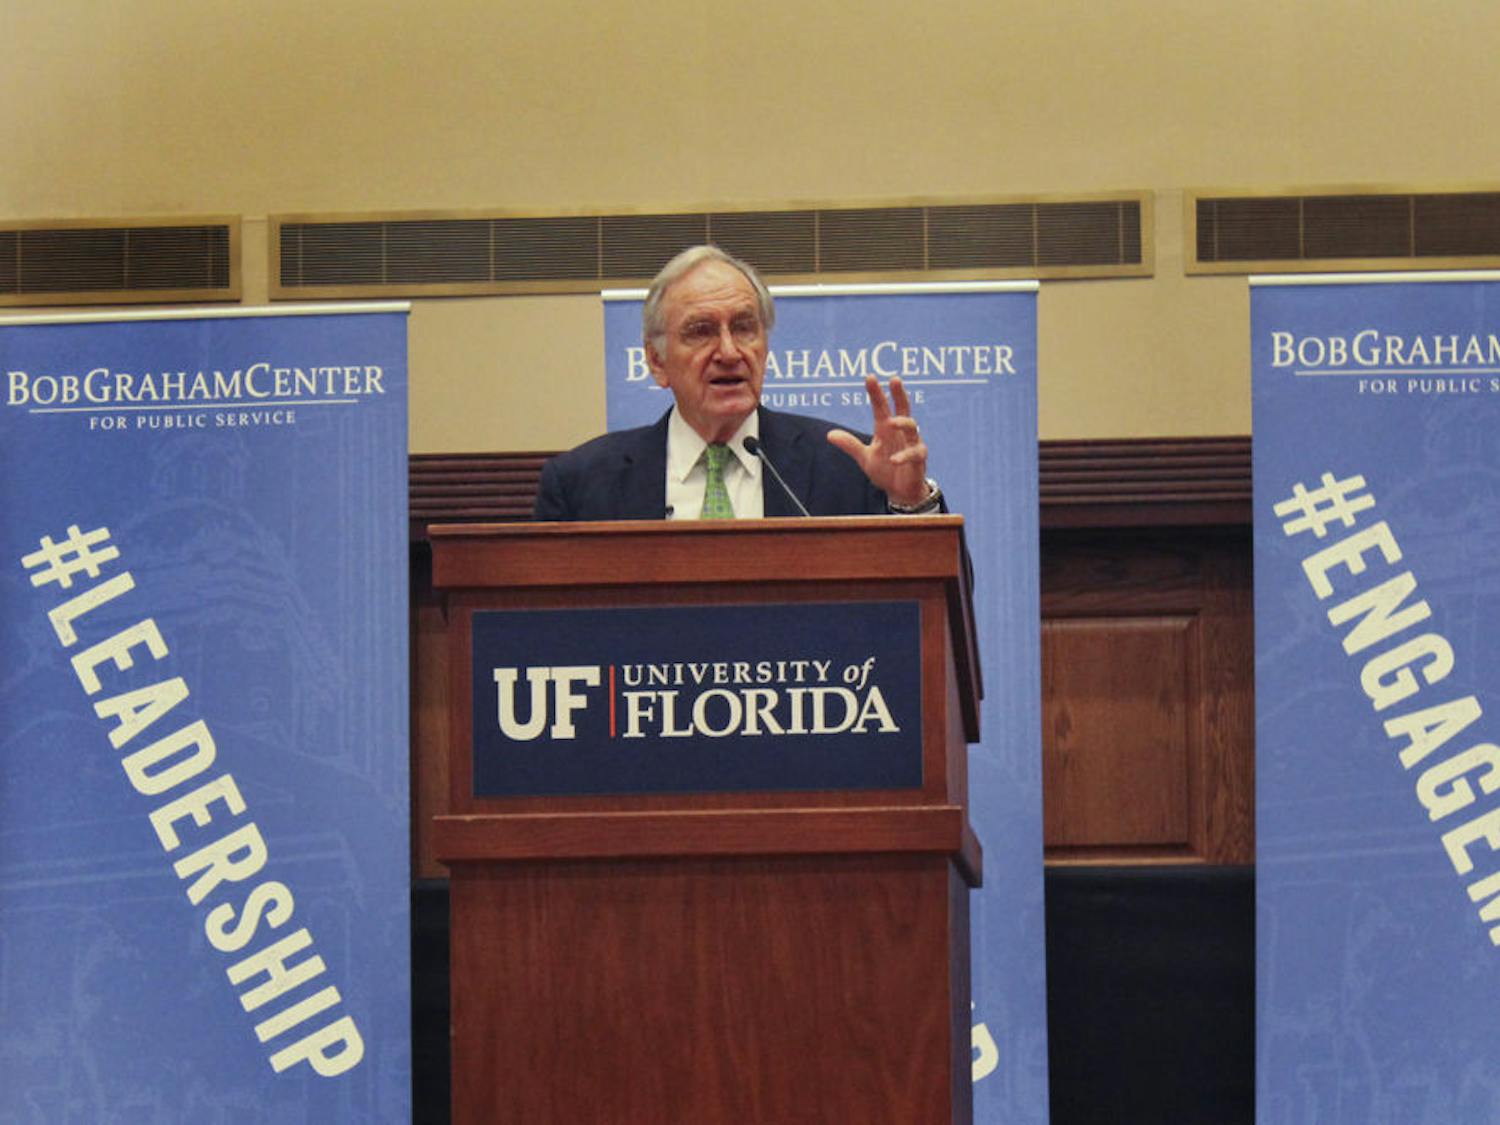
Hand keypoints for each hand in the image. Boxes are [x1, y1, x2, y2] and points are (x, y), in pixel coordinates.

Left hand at [826, 375, 931, 506]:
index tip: (870, 377)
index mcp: (886, 429)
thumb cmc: (885, 470)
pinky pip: (913, 454)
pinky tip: (893, 460)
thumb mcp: (865, 457)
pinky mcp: (919, 459)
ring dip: (902, 423)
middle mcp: (901, 432)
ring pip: (912, 427)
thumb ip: (850, 445)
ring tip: (890, 422)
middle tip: (895, 378)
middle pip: (903, 408)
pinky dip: (903, 456)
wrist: (900, 491)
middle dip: (899, 394)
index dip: (876, 393)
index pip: (881, 407)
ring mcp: (912, 444)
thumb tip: (830, 434)